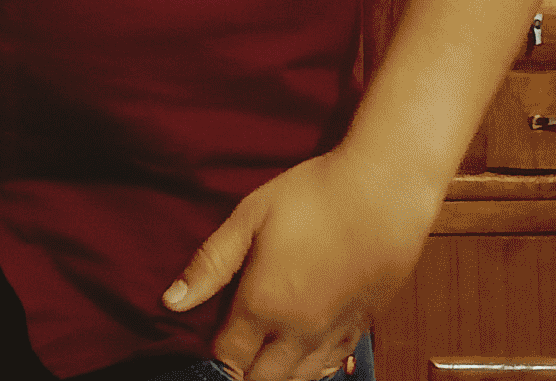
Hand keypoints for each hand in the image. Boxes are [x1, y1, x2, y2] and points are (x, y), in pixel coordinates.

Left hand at [161, 144, 440, 380]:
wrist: (384, 192)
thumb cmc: (313, 194)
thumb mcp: (250, 216)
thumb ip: (210, 263)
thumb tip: (171, 302)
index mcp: (263, 306)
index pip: (227, 358)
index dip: (211, 356)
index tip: (206, 337)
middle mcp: (296, 333)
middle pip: (259, 380)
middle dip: (241, 371)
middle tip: (232, 346)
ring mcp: (331, 335)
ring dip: (273, 374)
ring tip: (260, 352)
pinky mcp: (359, 329)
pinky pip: (328, 369)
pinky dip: (308, 370)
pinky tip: (299, 353)